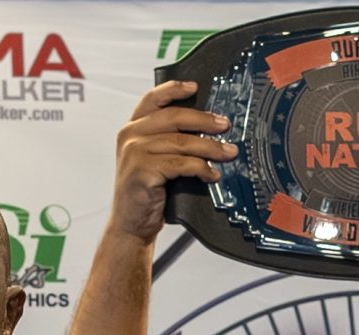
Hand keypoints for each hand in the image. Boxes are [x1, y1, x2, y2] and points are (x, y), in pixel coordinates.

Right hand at [109, 81, 236, 244]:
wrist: (130, 224)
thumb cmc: (146, 193)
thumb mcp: (153, 160)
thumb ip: (168, 141)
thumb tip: (206, 129)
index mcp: (132, 128)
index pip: (153, 99)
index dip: (174, 89)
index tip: (195, 87)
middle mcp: (130, 136)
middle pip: (173, 118)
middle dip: (204, 120)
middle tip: (225, 125)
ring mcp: (135, 153)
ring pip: (182, 143)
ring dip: (210, 148)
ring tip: (229, 153)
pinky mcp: (143, 172)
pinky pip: (181, 164)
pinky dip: (201, 168)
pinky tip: (212, 175)